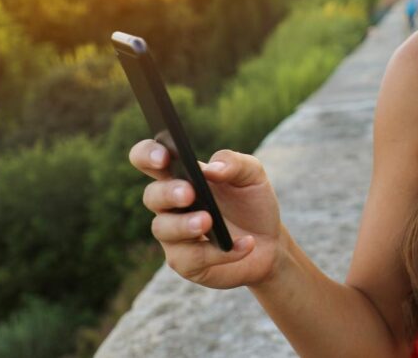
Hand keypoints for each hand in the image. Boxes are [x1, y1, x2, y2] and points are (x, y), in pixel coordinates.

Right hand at [130, 140, 283, 289]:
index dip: (147, 154)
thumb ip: (235, 163)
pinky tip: (245, 244)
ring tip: (208, 221)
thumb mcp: (252, 176)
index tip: (163, 156)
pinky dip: (221, 252)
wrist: (270, 242)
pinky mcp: (187, 263)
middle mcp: (170, 205)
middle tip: (190, 193)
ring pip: (163, 229)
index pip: (147, 158)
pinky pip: (193, 258)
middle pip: (152, 195)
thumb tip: (212, 169)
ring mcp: (175, 236)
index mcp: (181, 176)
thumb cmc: (252, 203)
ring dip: (184, 225)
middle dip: (168, 193)